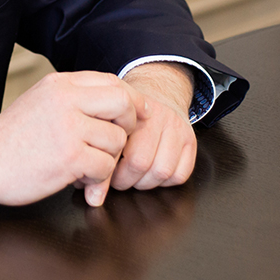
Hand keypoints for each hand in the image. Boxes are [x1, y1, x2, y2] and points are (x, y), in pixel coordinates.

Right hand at [0, 71, 145, 209]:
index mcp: (58, 84)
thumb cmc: (10, 139)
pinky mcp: (70, 156)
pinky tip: (78, 180)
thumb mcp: (40, 101)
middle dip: (128, 125)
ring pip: (117, 139)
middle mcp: (65, 99)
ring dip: (107, 159)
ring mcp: (68, 127)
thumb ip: (72, 98)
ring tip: (85, 165)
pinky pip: (105, 166)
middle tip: (115, 143)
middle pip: (123, 102)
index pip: (111, 81)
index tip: (131, 118)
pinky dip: (96, 179)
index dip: (129, 101)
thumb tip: (114, 103)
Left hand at [109, 62, 196, 192]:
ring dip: (145, 182)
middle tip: (117, 178)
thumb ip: (98, 145)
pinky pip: (181, 174)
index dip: (110, 169)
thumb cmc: (127, 111)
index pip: (121, 149)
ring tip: (133, 177)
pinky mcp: (191, 141)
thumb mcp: (108, 118)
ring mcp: (178, 129)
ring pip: (163, 172)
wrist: (158, 91)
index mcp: (133, 110)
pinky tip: (152, 174)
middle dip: (126, 179)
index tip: (103, 171)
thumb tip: (88, 189)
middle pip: (141, 163)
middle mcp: (159, 117)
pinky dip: (165, 182)